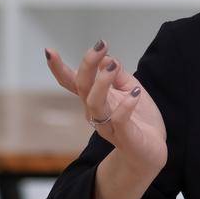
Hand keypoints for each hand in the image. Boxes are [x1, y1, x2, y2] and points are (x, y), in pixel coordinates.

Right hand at [45, 39, 167, 175]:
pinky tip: (135, 92)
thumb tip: (106, 57)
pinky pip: (119, 120)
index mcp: (94, 99)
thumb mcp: (129, 87)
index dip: (58, 68)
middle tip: (100, 46)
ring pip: (95, 104)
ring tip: (112, 66)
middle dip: (88, 65)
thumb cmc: (139, 119)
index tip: (49, 50)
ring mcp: (108, 126)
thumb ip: (117, 73)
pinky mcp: (125, 137)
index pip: (71, 83)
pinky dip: (126, 106)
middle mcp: (95, 112)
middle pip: (82, 87)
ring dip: (102, 83)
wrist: (151, 152)